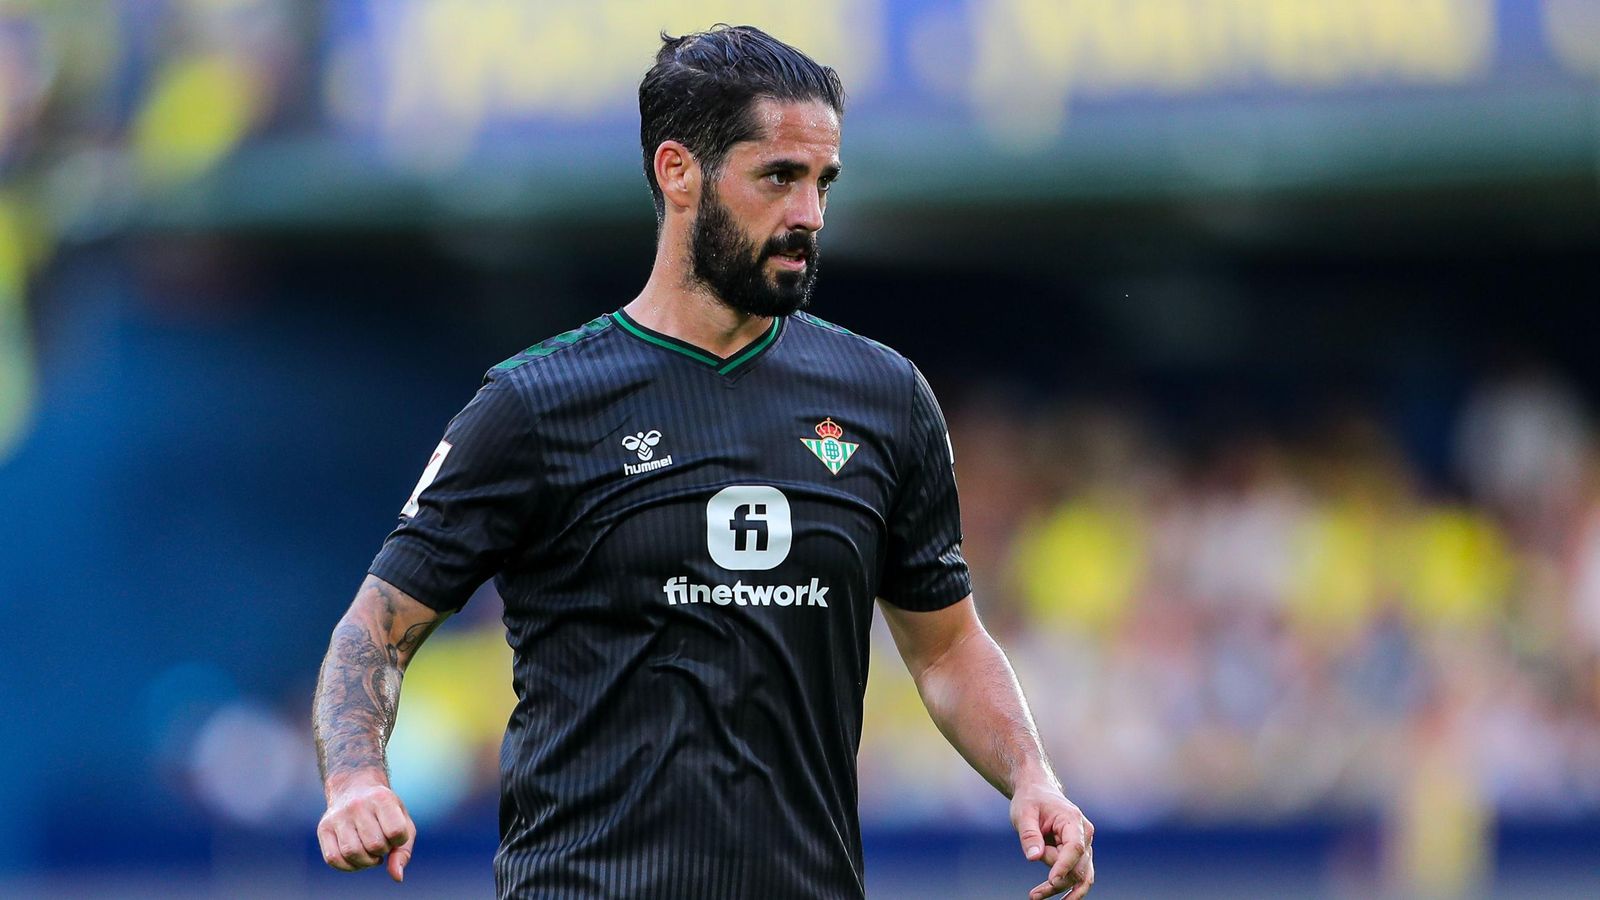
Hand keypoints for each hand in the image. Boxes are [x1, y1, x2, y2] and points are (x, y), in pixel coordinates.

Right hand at [317, 778, 415, 881]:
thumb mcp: (402, 823)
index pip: (396, 831)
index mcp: (382, 798)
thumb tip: (397, 877)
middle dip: (382, 852)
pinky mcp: (323, 828)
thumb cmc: (384, 812)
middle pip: (374, 845)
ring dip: (365, 862)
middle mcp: (358, 804)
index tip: (395, 835)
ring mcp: (338, 816)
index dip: (399, 841)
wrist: (354, 789)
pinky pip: (333, 859)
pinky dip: (348, 866)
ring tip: (370, 853)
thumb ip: (403, 851)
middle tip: (381, 844)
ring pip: (352, 853)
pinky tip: (356, 859)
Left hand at [1011, 780, 1093, 899]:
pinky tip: (1047, 894)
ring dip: (1060, 888)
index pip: (1074, 848)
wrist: (1037, 793)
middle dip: (1057, 881)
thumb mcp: (1023, 814)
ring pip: (1079, 876)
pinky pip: (1076, 875)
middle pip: (1077, 867)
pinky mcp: (1078, 855)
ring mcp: (1084, 846)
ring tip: (1036, 896)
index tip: (1052, 880)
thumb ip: (1029, 835)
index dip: (1064, 866)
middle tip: (1033, 894)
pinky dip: (1064, 886)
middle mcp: (1084, 835)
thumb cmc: (1030, 801)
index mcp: (1073, 821)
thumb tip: (1034, 858)